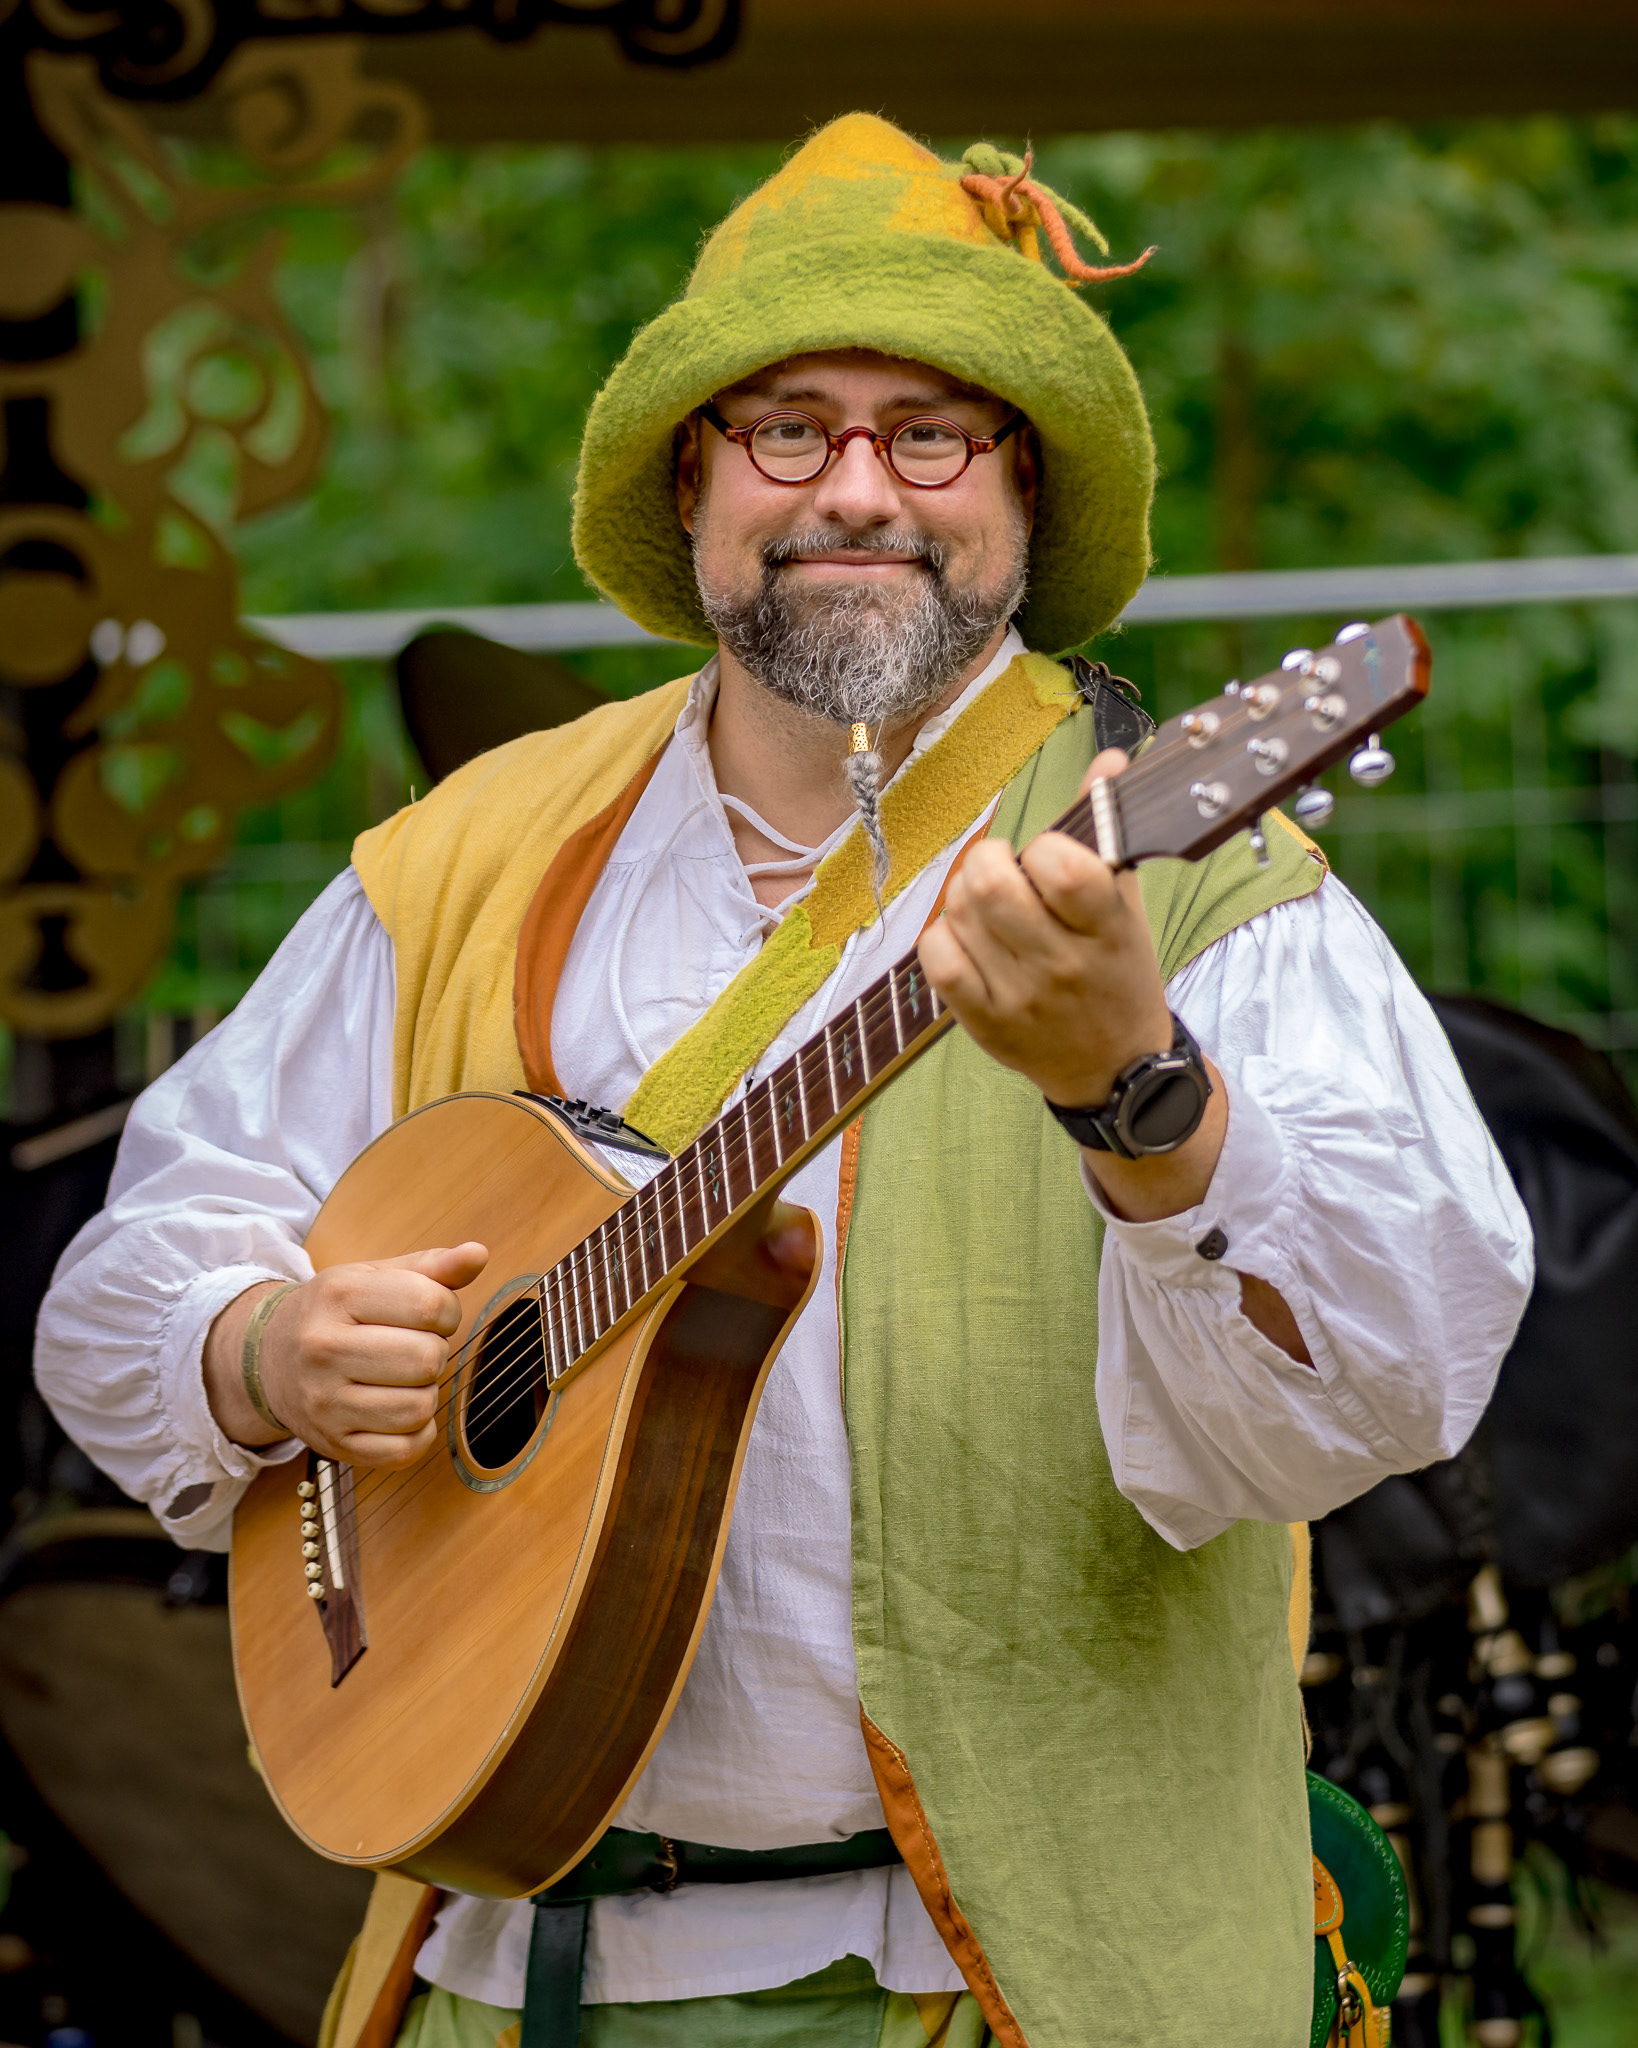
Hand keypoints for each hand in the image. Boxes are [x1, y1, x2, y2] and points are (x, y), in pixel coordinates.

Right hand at [204, 1243, 488, 1466]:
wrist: (269, 1359)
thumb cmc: (337, 1313)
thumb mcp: (376, 1276)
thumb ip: (433, 1266)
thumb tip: (478, 1254)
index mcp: (339, 1294)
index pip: (430, 1304)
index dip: (447, 1311)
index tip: (430, 1315)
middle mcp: (324, 1348)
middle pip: (427, 1359)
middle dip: (434, 1352)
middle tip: (413, 1348)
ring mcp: (324, 1401)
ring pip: (419, 1408)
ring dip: (425, 1393)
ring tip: (403, 1379)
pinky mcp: (333, 1443)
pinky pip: (404, 1450)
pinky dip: (416, 1433)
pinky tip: (399, 1410)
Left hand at [918, 749, 1227, 1223]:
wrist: (1113, 1067)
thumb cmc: (1117, 972)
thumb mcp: (1126, 905)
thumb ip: (1108, 830)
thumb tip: (1108, 760)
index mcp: (1107, 929)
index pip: (1060, 865)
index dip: (1043, 847)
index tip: (1048, 857)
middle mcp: (1063, 965)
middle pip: (991, 884)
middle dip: (988, 860)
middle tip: (1004, 870)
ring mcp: (1019, 997)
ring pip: (958, 913)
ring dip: (965, 895)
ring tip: (990, 907)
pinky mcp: (984, 1022)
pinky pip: (937, 957)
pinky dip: (943, 935)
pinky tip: (967, 936)